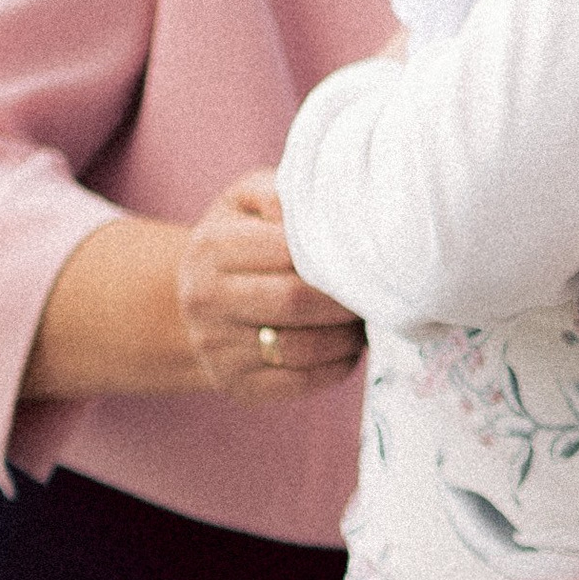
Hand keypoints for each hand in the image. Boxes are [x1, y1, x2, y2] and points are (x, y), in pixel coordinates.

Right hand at [178, 172, 365, 399]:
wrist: (202, 300)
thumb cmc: (242, 239)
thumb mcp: (248, 201)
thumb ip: (281, 193)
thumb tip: (323, 208)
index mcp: (210, 247)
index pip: (288, 250)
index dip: (336, 255)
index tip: (367, 256)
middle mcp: (204, 299)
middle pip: (294, 301)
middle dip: (345, 299)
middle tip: (376, 291)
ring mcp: (215, 348)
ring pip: (302, 348)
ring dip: (348, 337)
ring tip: (364, 319)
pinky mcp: (236, 386)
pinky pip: (301, 382)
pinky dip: (338, 365)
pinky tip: (348, 347)